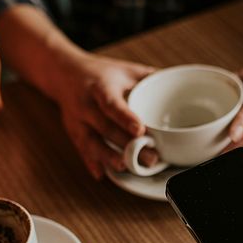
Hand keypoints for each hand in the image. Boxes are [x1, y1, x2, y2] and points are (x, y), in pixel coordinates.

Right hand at [50, 52, 155, 178]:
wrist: (64, 73)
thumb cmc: (100, 73)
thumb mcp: (125, 69)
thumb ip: (150, 77)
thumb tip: (179, 83)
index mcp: (101, 87)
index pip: (112, 104)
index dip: (125, 117)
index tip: (139, 130)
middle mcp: (86, 105)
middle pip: (106, 128)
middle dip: (127, 145)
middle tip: (151, 158)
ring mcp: (77, 120)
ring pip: (91, 142)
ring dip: (108, 157)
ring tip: (125, 167)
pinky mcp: (73, 132)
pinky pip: (81, 150)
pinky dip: (91, 163)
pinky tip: (101, 174)